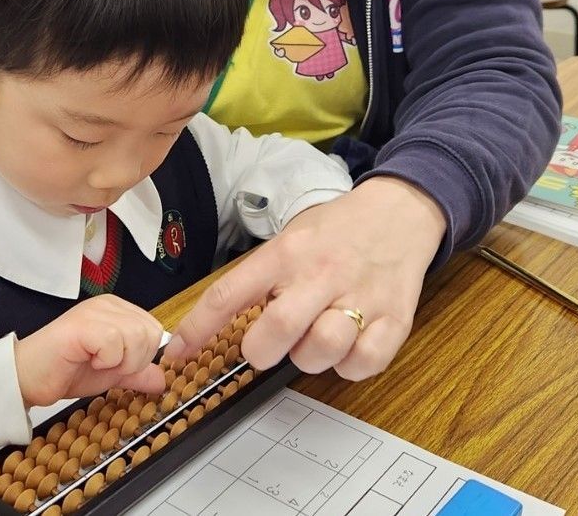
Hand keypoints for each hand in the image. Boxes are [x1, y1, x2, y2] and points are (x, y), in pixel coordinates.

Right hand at [13, 295, 164, 406]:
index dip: (142, 356)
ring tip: (96, 362)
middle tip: (106, 365)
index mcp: (117, 310)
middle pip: (150, 332)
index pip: (155, 329)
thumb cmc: (65, 370)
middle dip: (133, 360)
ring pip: (136, 336)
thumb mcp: (111, 373)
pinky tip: (87, 359)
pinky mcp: (83, 324)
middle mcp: (108, 305)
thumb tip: (162, 379)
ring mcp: (95, 311)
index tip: (118, 364)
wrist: (28, 377)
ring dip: (119, 361)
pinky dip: (106, 360)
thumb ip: (137, 373)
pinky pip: (114, 342)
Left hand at [164, 176, 446, 380]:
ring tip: (315, 337)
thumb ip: (260, 277)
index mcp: (286, 252)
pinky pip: (361, 363)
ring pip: (319, 351)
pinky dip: (349, 365)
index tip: (176, 353)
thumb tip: (215, 322)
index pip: (228, 293)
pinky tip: (349, 344)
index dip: (196, 329)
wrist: (401, 211)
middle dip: (261, 351)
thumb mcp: (290, 239)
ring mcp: (359, 296)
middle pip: (276, 330)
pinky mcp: (393, 318)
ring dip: (309, 357)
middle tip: (266, 345)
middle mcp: (320, 273)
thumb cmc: (337, 231)